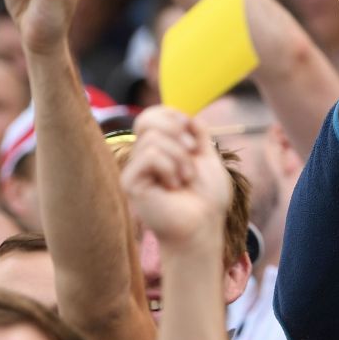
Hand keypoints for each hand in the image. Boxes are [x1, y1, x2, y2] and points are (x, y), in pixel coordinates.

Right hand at [119, 106, 233, 250]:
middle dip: (177, 132)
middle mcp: (144, 155)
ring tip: (185, 179)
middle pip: (148, 119)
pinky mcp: (130, 181)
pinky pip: (149, 156)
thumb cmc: (207, 197)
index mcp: (161, 147)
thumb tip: (186, 116)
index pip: (152, 114)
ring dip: (180, 158)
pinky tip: (173, 187)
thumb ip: (197, 133)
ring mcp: (136, 168)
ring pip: (153, 139)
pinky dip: (169, 168)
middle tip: (193, 151)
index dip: (172, 115)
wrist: (204, 224)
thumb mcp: (208, 157)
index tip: (193, 135)